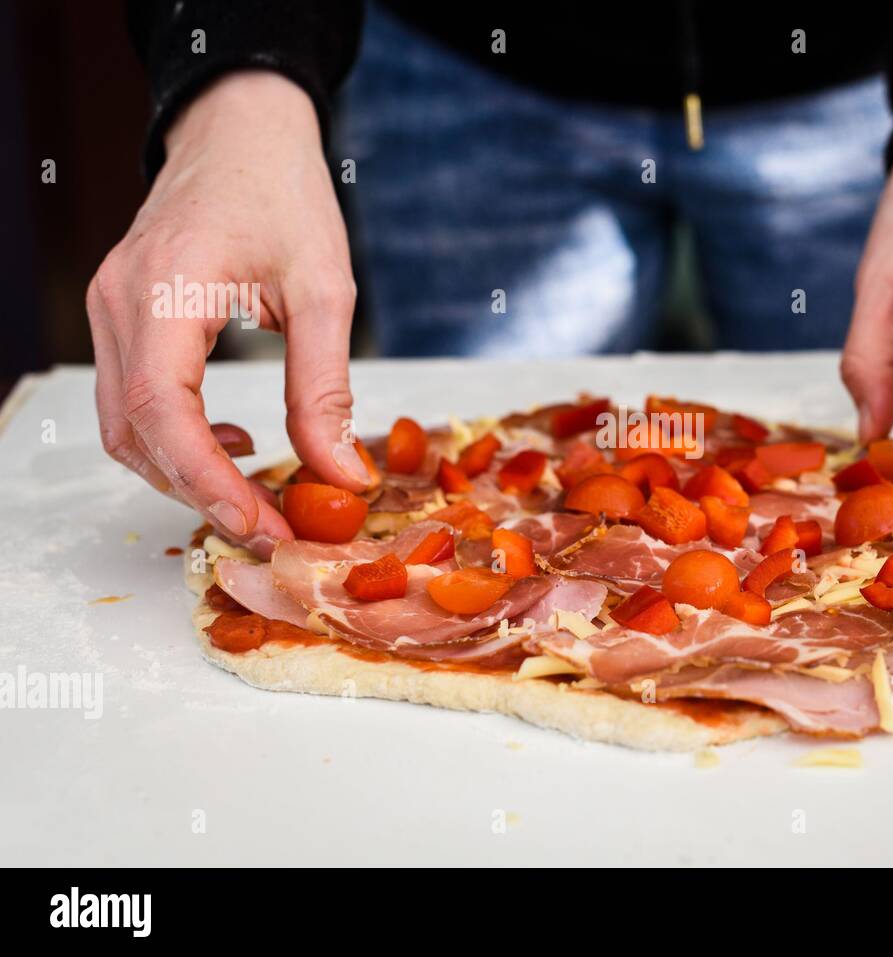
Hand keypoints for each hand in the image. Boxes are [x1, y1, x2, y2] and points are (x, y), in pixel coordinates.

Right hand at [88, 72, 365, 557]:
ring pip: (125, 425)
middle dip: (201, 492)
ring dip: (186, 472)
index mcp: (162, 290)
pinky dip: (176, 438)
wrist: (240, 130)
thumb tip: (341, 474)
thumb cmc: (283, 192)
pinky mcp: (122, 317)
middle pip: (134, 432)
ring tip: (259, 495)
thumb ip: (325, 386)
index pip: (160, 411)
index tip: (261, 525)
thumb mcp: (325, 289)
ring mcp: (109, 311)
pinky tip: (235, 440)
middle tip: (272, 529)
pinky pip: (132, 399)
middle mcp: (116, 305)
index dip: (207, 481)